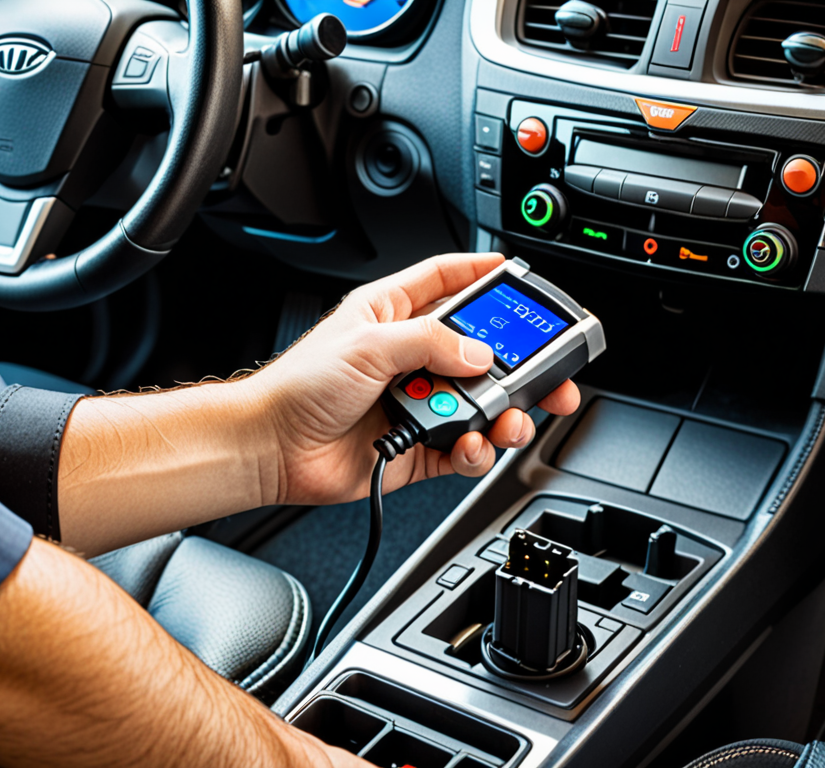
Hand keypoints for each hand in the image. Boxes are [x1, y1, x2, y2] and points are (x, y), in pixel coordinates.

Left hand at [247, 252, 580, 506]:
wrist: (273, 448)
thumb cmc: (300, 386)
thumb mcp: (369, 345)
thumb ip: (431, 343)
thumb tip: (482, 354)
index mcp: (393, 315)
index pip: (447, 281)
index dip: (481, 273)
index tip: (516, 273)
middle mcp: (411, 357)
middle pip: (481, 351)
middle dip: (520, 363)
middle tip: (551, 373)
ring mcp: (418, 402)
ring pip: (482, 405)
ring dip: (503, 415)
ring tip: (506, 420)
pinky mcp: (421, 446)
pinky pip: (466, 448)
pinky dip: (478, 451)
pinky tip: (471, 446)